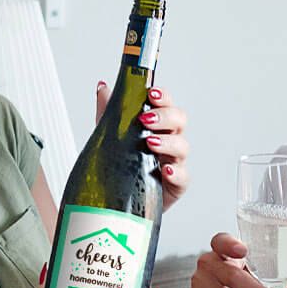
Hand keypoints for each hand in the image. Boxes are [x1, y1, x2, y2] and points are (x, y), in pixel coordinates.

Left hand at [95, 81, 189, 209]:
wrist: (119, 199)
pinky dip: (176, 172)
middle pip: (179, 120)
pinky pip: (183, 177)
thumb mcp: (111, 136)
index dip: (162, 97)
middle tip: (145, 119)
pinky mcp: (176, 184)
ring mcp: (174, 162)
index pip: (166, 104)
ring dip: (167, 142)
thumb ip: (110, 112)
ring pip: (182, 146)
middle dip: (164, 116)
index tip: (151, 94)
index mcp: (157, 125)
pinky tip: (164, 170)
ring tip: (150, 143)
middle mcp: (169, 140)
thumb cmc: (122, 166)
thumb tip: (103, 88)